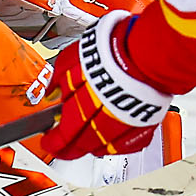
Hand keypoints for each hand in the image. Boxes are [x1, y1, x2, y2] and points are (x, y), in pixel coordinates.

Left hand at [40, 11, 170, 158]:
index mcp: (84, 104)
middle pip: (83, 144)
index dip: (53, 142)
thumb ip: (58, 78)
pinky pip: (131, 142)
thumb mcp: (71, 57)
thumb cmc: (110, 48)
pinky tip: (113, 141)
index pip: (64, 135)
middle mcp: (105, 117)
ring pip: (106, 147)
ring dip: (93, 148)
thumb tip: (49, 92)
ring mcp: (127, 121)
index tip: (48, 142)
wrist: (145, 45)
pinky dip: (120, 144)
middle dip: (70, 150)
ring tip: (85, 145)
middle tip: (62, 149)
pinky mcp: (146, 120)